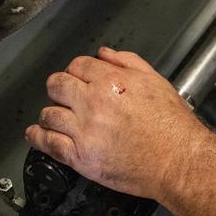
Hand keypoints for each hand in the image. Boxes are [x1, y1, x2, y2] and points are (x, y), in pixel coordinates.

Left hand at [25, 47, 214, 201]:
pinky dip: (38, 137)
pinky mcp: (81, 157)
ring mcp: (84, 131)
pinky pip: (49, 143)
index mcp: (111, 81)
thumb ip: (128, 62)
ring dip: (49, 114)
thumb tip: (104, 54)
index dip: (76, 71)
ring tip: (52, 117)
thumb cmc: (172, 125)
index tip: (76, 79)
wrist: (178, 161)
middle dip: (58, 88)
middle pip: (57, 85)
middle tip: (62, 95)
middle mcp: (93, 103)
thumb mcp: (155, 81)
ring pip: (49, 114)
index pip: (78, 66)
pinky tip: (36, 134)